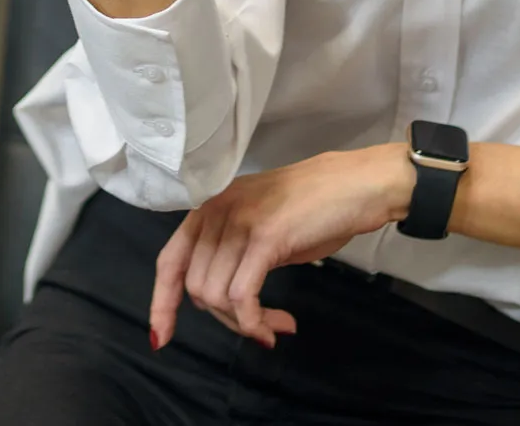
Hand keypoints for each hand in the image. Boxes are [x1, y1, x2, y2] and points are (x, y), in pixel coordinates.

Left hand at [149, 144, 415, 350]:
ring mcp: (241, 221)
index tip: (163, 336)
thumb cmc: (316, 205)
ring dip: (245, 323)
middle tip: (260, 325)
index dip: (162, 301)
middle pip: (196, 287)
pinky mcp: (266, 238)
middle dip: (225, 318)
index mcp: (212, 205)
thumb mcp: (260, 223)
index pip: (170, 259)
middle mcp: (218, 209)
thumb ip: (232, 251)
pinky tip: (276, 327)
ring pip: (217, 297)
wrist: (357, 184)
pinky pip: (243, 297)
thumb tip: (217, 300)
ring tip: (275, 325)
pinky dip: (255, 322)